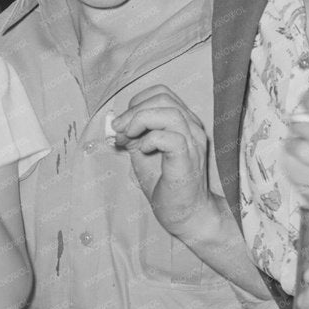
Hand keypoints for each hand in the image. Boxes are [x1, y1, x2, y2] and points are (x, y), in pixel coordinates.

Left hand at [111, 85, 212, 234]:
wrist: (186, 215)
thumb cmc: (167, 185)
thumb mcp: (143, 153)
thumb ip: (133, 135)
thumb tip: (115, 123)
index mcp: (184, 122)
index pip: (162, 93)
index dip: (137, 102)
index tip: (122, 124)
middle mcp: (192, 128)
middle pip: (163, 98)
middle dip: (133, 111)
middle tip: (119, 131)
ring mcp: (193, 143)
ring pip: (169, 113)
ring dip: (140, 121)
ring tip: (128, 139)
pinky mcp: (188, 159)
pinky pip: (170, 137)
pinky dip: (150, 139)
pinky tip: (143, 151)